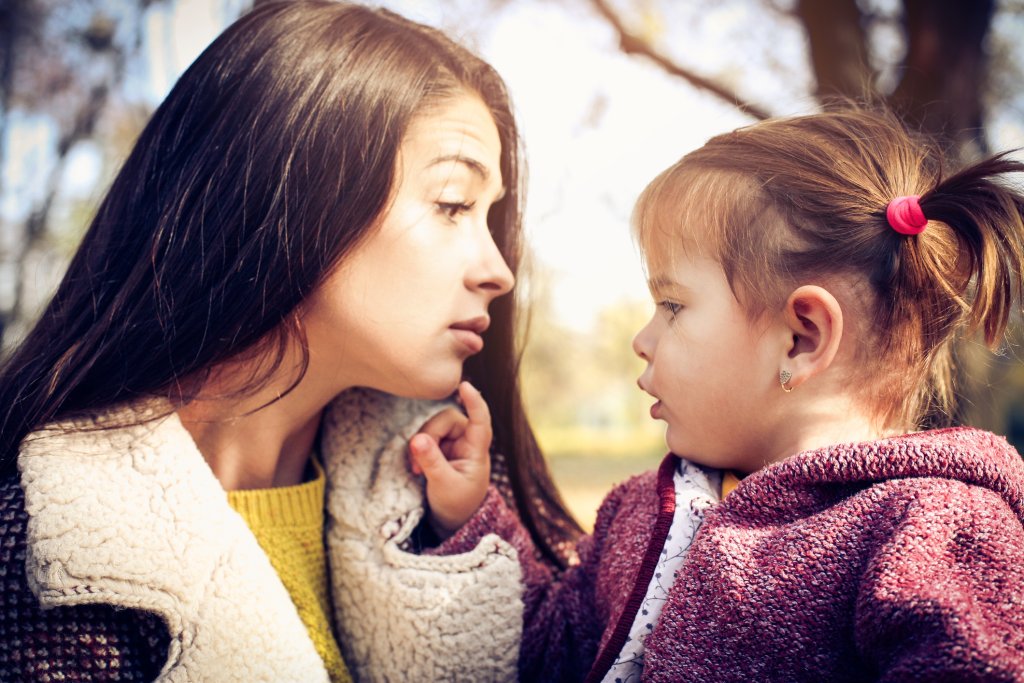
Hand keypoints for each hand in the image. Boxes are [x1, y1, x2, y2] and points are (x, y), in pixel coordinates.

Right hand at [408, 381, 492, 535]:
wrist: (452, 519)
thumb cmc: (456, 504)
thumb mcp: (443, 485)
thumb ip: (431, 462)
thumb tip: (417, 438)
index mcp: (477, 450)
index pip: (480, 420)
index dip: (474, 401)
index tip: (465, 385)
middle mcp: (466, 441)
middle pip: (446, 419)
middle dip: (429, 436)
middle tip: (418, 464)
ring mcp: (453, 443)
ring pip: (433, 426)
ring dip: (421, 445)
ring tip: (417, 470)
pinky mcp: (440, 447)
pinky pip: (425, 437)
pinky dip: (418, 450)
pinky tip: (416, 468)